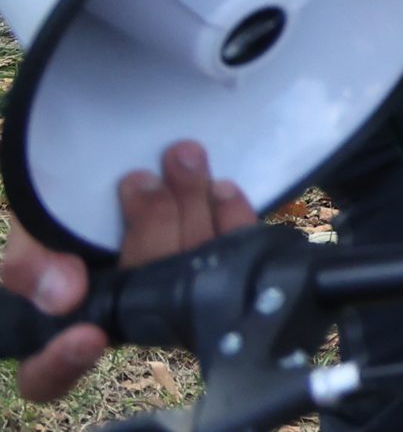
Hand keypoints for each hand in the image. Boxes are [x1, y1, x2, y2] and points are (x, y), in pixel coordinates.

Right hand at [7, 142, 255, 402]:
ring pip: (192, 274)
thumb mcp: (31, 233)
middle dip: (149, 234)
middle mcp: (120, 320)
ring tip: (184, 162)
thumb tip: (64, 295)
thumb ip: (30, 263)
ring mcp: (170, 298)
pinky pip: (235, 256)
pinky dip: (232, 219)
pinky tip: (222, 189)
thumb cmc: (59, 219)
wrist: (108, 185)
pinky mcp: (214, 270)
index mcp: (58, 325)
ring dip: (191, 211)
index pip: (47, 376)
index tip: (88, 335)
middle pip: (142, 302)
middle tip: (143, 182)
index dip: (65, 363)